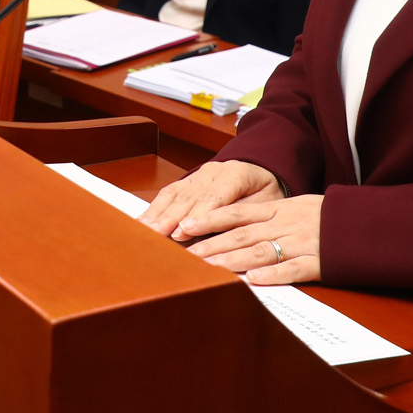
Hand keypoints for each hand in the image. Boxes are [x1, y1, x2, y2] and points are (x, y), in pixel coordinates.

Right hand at [139, 159, 282, 240]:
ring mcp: (198, 173)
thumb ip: (245, 218)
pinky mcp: (188, 180)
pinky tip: (144, 221)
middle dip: (171, 217)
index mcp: (236, 174)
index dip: (196, 216)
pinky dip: (155, 208)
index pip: (213, 197)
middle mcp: (213, 171)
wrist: (264, 171)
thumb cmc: (268, 191)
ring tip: (145, 230)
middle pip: (189, 196)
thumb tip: (225, 241)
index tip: (182, 232)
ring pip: (175, 194)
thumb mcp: (268, 204)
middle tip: (157, 235)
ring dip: (158, 213)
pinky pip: (169, 193)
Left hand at [185, 193, 322, 284]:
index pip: (237, 213)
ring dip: (232, 260)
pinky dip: (273, 274)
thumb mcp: (297, 206)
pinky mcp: (319, 262)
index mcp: (279, 209)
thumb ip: (268, 216)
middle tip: (185, 254)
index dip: (209, 219)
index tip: (184, 226)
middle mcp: (286, 224)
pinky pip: (293, 269)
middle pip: (242, 234)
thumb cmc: (328, 215)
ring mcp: (302, 243)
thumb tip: (232, 226)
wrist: (367, 221)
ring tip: (208, 268)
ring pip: (261, 251)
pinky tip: (253, 280)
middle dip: (211, 244)